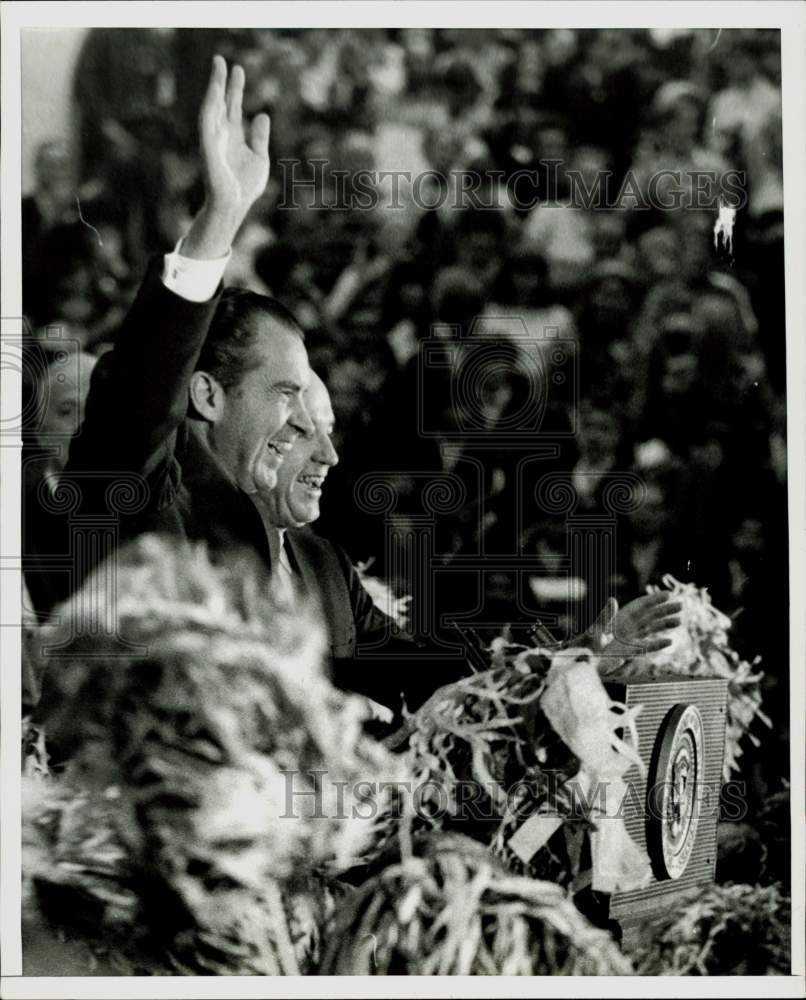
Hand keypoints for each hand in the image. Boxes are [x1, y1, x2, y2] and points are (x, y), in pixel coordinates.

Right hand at [199, 55, 270, 216]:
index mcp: (234, 136)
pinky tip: (214, 93)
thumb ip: (259, 137)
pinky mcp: (208, 147)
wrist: (235, 206)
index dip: (235, 88)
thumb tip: (262, 114)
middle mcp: (222, 134)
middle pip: (221, 102)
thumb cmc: (245, 186)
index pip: (233, 106)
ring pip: (212, 107)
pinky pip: (207, 124)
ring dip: (214, 88)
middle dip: (221, 81)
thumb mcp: (259, 157)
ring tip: (218, 68)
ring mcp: (214, 139)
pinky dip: (210, 107)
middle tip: (222, 59)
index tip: (238, 68)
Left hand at [588, 593, 682, 660]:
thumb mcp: (596, 629)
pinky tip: (669, 641)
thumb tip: (612, 599)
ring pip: (651, 629)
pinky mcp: (631, 652)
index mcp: (620, 618)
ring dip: (665, 625)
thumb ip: (606, 616)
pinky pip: (647, 647)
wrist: (583, 660)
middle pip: (649, 615)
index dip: (654, 600)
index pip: (640, 606)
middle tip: (680, 604)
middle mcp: (627, 626)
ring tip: (680, 620)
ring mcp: (630, 639)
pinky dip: (658, 644)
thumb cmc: (587, 643)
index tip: (667, 594)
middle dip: (664, 610)